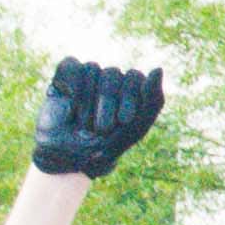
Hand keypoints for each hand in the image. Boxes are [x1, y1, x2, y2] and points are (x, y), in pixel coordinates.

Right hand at [30, 54, 167, 178]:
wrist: (67, 158)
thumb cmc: (104, 146)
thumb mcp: (135, 128)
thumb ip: (153, 100)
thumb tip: (158, 69)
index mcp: (130, 90)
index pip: (134, 77)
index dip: (129, 98)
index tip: (123, 121)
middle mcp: (110, 81)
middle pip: (113, 74)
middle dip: (107, 102)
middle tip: (102, 128)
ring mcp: (88, 77)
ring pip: (92, 69)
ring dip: (88, 101)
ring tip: (85, 125)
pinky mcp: (65, 76)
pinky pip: (72, 66)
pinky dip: (73, 88)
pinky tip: (71, 108)